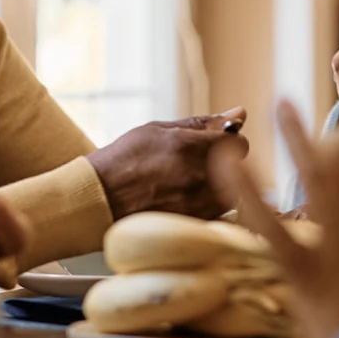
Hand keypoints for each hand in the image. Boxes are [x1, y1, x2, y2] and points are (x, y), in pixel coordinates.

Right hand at [87, 109, 248, 219]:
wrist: (98, 199)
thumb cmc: (124, 160)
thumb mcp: (158, 130)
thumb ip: (203, 123)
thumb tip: (240, 112)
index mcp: (194, 147)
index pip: (239, 143)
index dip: (227, 142)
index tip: (211, 145)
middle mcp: (201, 177)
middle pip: (239, 170)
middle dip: (224, 165)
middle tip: (194, 166)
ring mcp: (200, 205)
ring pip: (232, 194)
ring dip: (218, 187)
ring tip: (186, 185)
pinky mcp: (195, 225)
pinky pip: (218, 214)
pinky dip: (207, 207)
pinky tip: (182, 202)